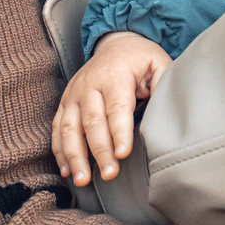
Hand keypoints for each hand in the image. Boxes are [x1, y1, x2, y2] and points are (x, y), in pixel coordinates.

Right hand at [52, 32, 172, 186]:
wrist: (115, 44)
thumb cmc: (139, 59)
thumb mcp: (158, 63)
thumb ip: (164, 84)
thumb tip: (167, 109)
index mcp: (114, 76)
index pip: (116, 107)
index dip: (119, 132)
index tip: (123, 154)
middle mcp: (89, 85)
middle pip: (92, 122)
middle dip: (100, 151)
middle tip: (110, 174)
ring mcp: (73, 95)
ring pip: (69, 129)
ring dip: (74, 156)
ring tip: (82, 180)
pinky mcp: (65, 104)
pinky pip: (57, 129)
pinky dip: (60, 151)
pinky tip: (67, 171)